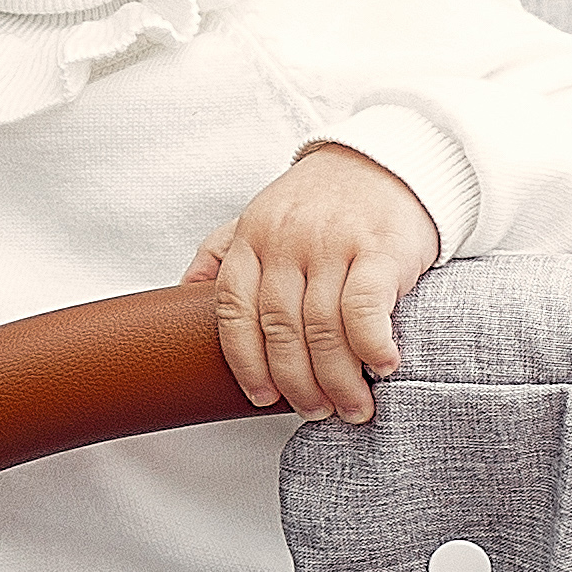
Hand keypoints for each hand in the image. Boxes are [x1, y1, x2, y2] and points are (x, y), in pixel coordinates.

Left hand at [186, 144, 444, 424]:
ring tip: (351, 406)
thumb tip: (182, 291)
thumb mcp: (261, 215)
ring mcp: (333, 243)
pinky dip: (370, 346)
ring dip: (337, 379)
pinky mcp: (380, 248)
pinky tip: (381, 367)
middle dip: (296, 382)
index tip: (260, 397)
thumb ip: (222, 252)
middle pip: (279, 329)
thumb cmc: (321, 201)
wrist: (389, 160)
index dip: (244, 362)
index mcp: (252, 238)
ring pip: (321, 328)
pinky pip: (365, 308)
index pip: (233, 310)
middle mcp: (287, 241)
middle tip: (314, 411)